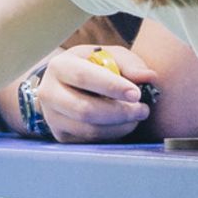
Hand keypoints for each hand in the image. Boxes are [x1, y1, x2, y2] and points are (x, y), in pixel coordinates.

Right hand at [36, 45, 154, 142]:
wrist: (69, 84)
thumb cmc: (93, 67)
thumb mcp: (109, 56)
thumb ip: (129, 64)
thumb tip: (148, 77)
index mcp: (59, 66)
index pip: (83, 77)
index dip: (111, 87)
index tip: (136, 94)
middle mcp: (49, 93)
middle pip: (85, 110)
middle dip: (120, 112)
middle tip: (143, 110)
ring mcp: (52, 117)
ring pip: (89, 130)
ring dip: (119, 127)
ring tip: (136, 117)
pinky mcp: (61, 135)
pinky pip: (90, 141)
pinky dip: (112, 135)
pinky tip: (122, 125)